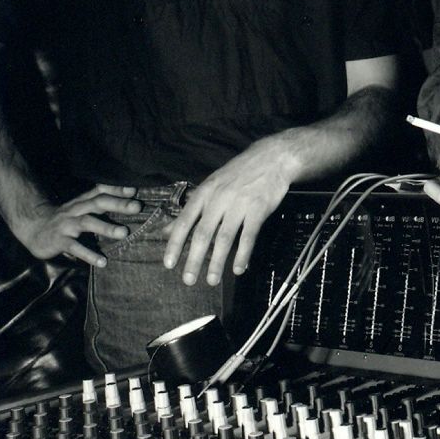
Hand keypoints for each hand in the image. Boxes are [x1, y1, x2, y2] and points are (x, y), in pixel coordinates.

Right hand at [15, 184, 141, 265]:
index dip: (117, 189)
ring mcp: (67, 225)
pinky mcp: (59, 241)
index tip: (135, 190)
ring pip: (87, 222)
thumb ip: (98, 202)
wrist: (32, 228)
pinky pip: (75, 247)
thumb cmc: (64, 218)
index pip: (101, 190)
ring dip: (106, 227)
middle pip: (98, 202)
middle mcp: (76, 210)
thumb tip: (127, 198)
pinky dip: (89, 254)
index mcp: (82, 201)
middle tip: (137, 207)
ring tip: (124, 233)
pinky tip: (103, 262)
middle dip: (118, 204)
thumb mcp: (79, 207)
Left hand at [162, 140, 293, 287]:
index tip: (169, 264)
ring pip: (225, 237)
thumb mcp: (211, 186)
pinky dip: (243, 254)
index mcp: (205, 192)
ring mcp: (240, 203)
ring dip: (217, 262)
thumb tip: (167, 230)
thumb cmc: (238, 174)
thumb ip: (191, 209)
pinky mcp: (259, 208)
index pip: (184, 221)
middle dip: (194, 259)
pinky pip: (249, 235)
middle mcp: (219, 198)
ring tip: (211, 280)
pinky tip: (238, 268)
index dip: (175, 244)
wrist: (272, 158)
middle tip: (188, 280)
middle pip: (203, 233)